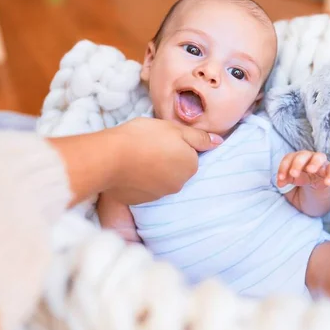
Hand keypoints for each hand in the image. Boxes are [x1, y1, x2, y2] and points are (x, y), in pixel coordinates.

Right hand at [105, 118, 222, 203]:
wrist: (110, 157)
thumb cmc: (144, 137)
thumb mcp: (175, 129)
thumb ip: (199, 137)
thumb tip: (219, 142)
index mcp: (190, 166)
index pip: (189, 154)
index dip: (176, 143)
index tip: (161, 138)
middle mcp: (178, 185)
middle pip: (176, 168)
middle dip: (166, 158)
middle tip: (148, 145)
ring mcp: (158, 195)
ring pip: (160, 179)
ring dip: (152, 170)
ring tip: (136, 156)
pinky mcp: (139, 201)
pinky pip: (143, 188)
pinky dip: (138, 180)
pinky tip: (128, 169)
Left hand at [277, 151, 329, 189]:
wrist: (319, 194)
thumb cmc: (304, 183)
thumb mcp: (293, 183)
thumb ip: (287, 180)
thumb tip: (280, 182)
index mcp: (298, 160)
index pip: (290, 158)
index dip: (284, 167)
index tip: (281, 179)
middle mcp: (309, 159)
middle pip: (304, 154)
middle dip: (297, 163)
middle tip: (293, 174)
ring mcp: (322, 165)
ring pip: (319, 157)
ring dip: (314, 163)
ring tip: (310, 170)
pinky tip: (327, 183)